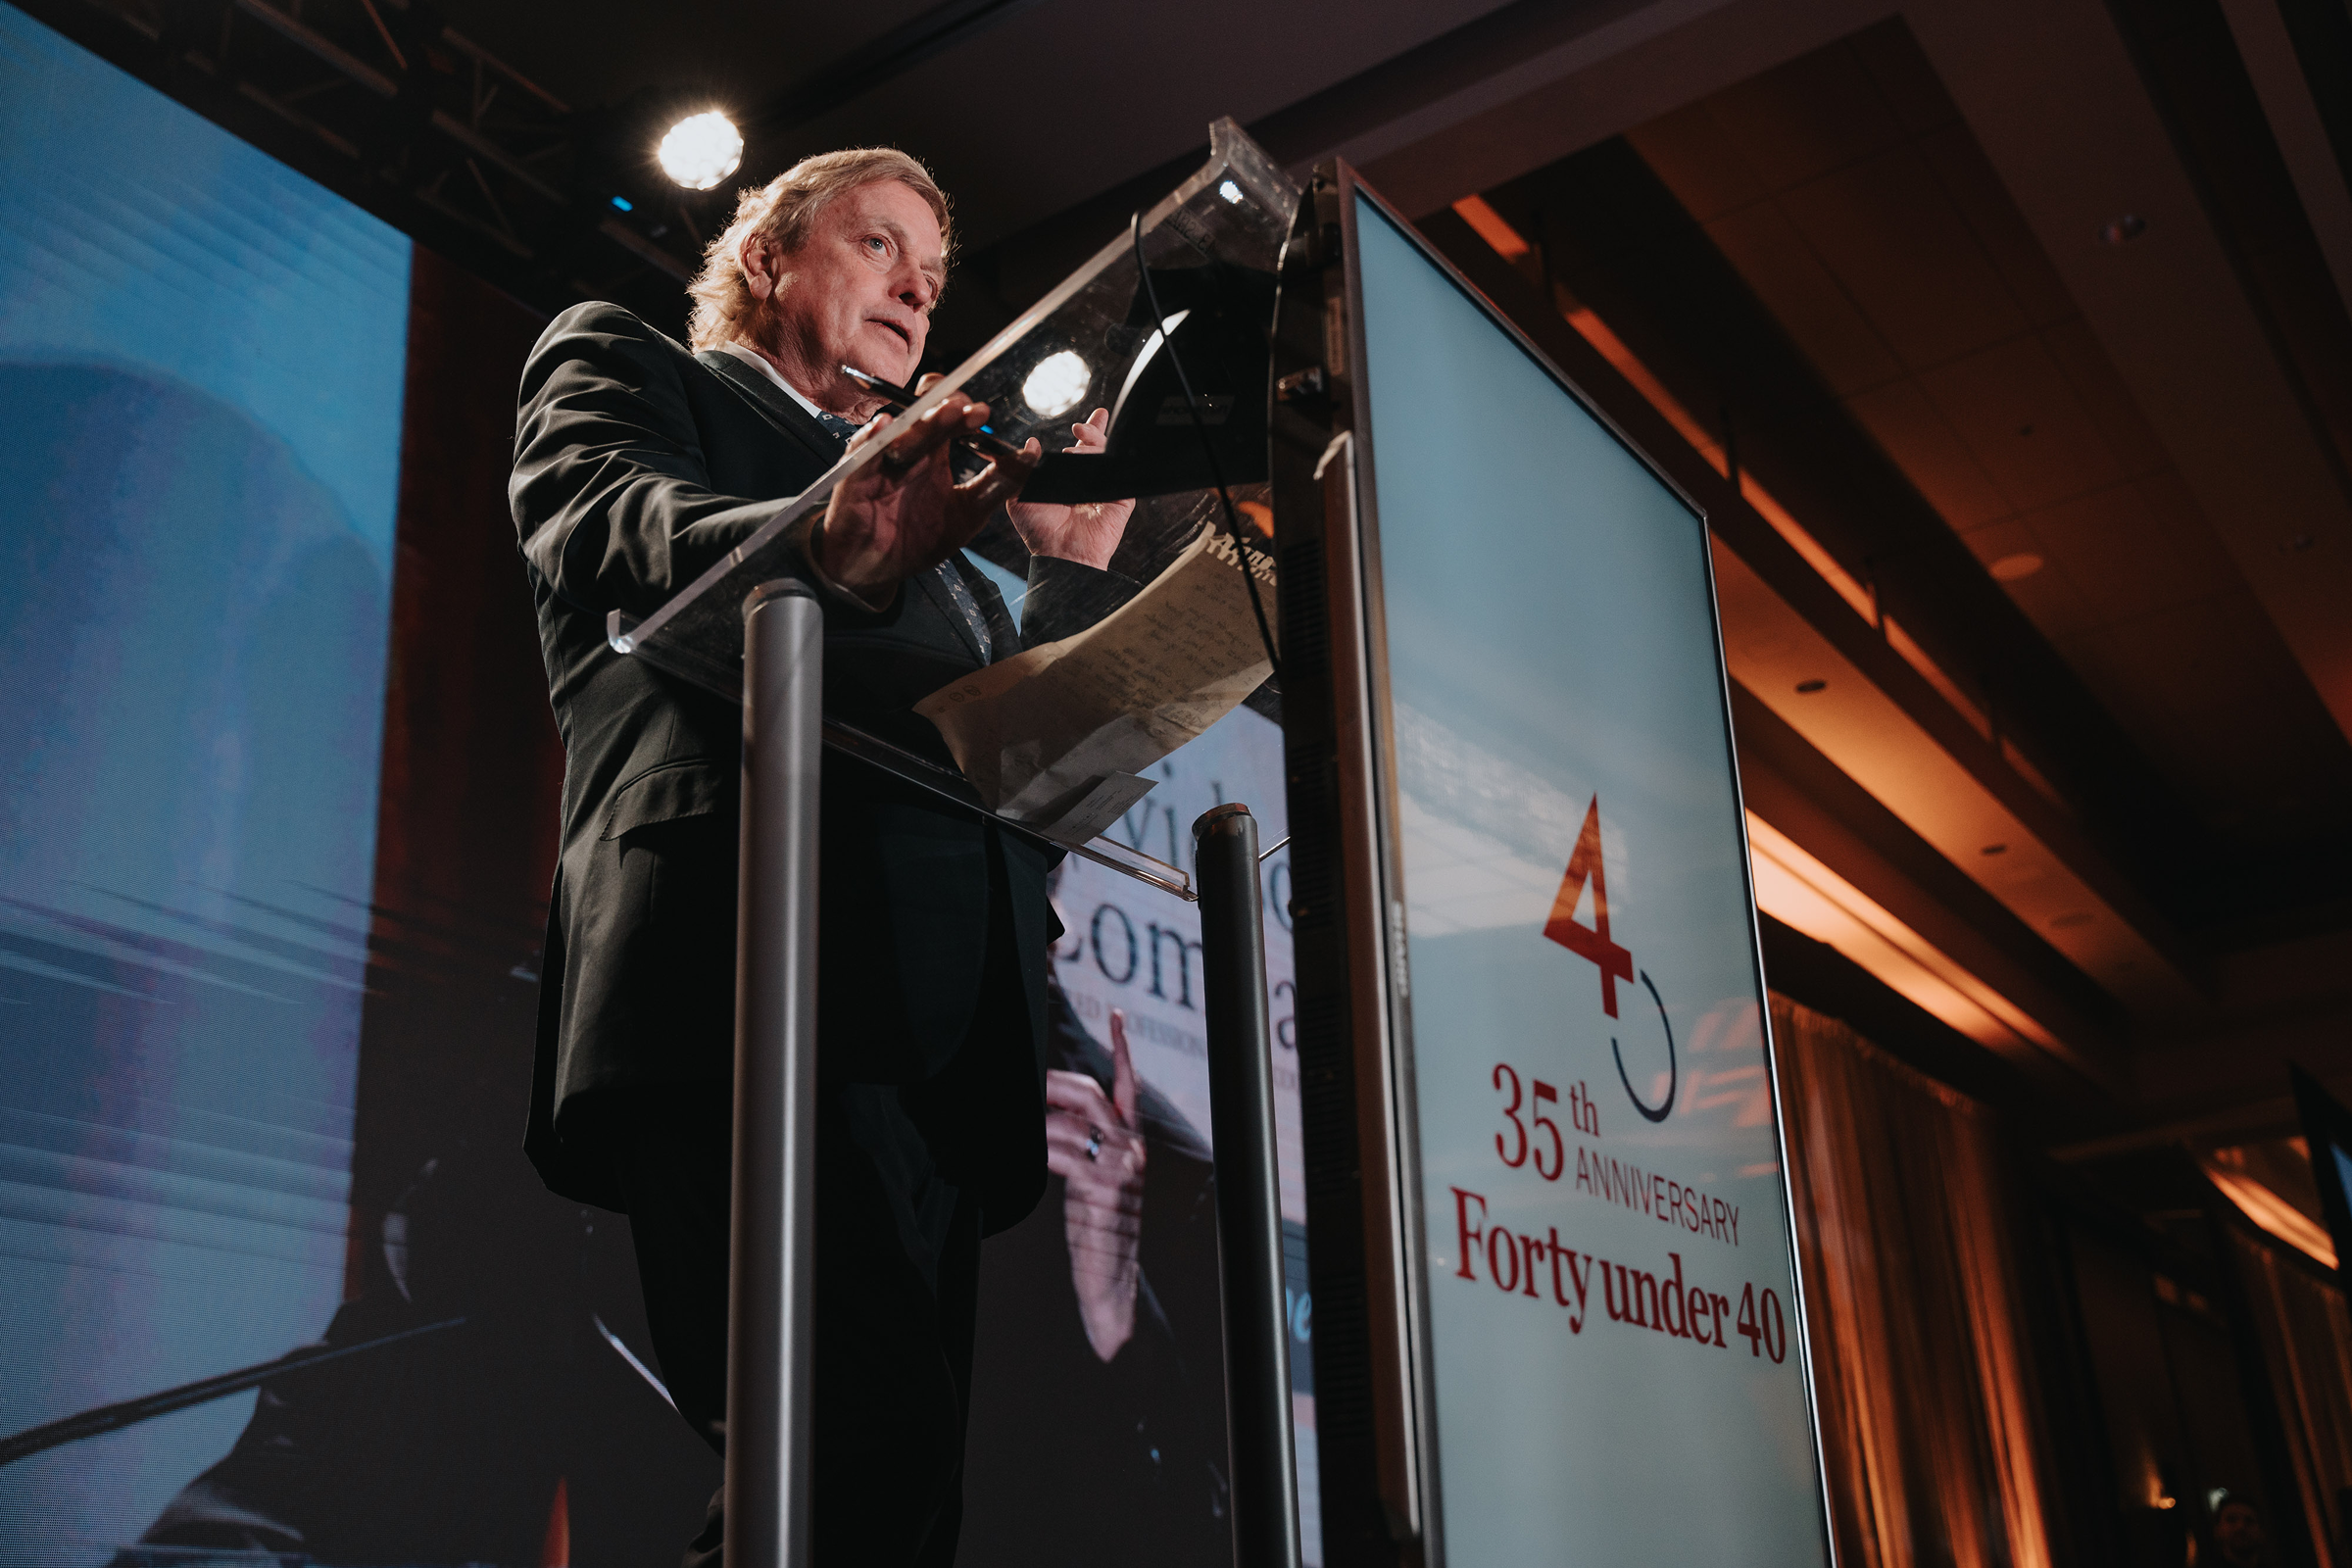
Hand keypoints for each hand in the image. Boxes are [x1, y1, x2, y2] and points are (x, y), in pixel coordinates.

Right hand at [812, 377, 1036, 599]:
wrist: (879, 568)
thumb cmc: (919, 537)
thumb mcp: (969, 513)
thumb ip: (1000, 485)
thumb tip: (1032, 455)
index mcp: (935, 453)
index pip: (949, 416)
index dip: (965, 411)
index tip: (984, 415)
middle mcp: (909, 450)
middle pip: (924, 416)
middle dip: (946, 410)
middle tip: (966, 410)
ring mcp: (881, 460)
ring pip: (899, 430)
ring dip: (921, 422)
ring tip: (943, 413)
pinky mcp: (856, 476)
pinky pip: (861, 452)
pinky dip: (871, 437)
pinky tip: (884, 427)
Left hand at [1005, 407, 1135, 569]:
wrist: (1059, 553)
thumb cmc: (1039, 532)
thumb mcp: (1018, 496)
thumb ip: (1022, 468)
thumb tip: (1031, 443)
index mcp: (1068, 482)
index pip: (1080, 451)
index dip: (1086, 435)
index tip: (1080, 425)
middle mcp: (1088, 484)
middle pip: (1098, 449)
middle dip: (1095, 431)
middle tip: (1082, 427)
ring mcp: (1105, 491)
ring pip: (1107, 456)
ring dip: (1095, 443)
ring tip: (1080, 440)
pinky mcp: (1119, 500)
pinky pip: (1120, 473)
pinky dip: (1110, 460)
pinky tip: (1095, 456)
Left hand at [1045, 1008, 1145, 1361]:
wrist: (1111, 1284)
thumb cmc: (1097, 1230)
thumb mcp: (1094, 1180)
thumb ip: (1082, 1145)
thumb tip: (1046, 1112)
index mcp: (1131, 1143)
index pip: (1129, 1085)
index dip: (1122, 1048)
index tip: (1115, 1014)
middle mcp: (1130, 1151)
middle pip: (1090, 1095)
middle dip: (1052, 1082)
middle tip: (1022, 1083)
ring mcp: (1119, 1172)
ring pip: (1070, 1124)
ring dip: (1034, 1120)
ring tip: (1008, 1121)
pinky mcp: (1102, 1193)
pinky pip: (1063, 1156)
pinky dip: (1038, 1147)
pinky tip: (1023, 1149)